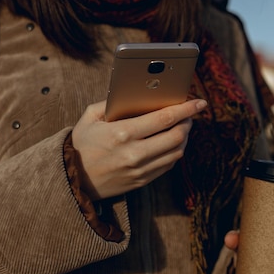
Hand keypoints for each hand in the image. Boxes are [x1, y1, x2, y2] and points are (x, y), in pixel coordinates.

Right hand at [72, 99, 206, 199]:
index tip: (199, 102)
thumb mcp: (90, 118)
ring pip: (177, 152)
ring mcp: (140, 169)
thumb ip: (112, 103)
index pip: (165, 118)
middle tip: (189, 114)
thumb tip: (137, 92)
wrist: (73, 180)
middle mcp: (134, 153)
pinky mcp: (142, 181)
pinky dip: (176, 151)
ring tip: (183, 126)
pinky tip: (174, 142)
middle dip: (188, 122)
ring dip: (185, 138)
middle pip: (177, 136)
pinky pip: (168, 165)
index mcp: (122, 133)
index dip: (186, 109)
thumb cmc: (82, 144)